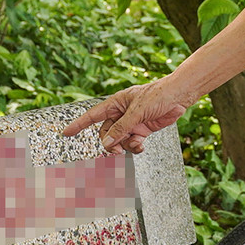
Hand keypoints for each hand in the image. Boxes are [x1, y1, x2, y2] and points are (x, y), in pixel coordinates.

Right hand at [61, 81, 190, 154]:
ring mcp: (132, 122)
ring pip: (119, 140)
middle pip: (106, 132)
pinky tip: (141, 146)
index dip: (79, 125)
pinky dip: (135, 146)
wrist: (179, 96)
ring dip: (124, 146)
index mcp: (116, 103)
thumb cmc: (158, 95)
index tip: (66, 133)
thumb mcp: (137, 111)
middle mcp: (122, 113)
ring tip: (135, 145)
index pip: (93, 116)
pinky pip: (132, 142)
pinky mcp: (143, 129)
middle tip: (116, 149)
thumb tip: (107, 143)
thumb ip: (121, 128)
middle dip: (110, 142)